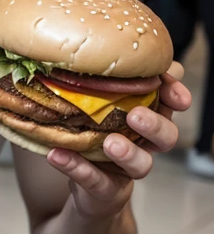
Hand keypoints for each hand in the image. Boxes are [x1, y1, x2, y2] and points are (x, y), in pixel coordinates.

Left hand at [46, 62, 190, 221]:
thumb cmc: (96, 133)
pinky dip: (76, 168)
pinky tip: (57, 156)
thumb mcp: (104, 101)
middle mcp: (143, 144)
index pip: (170, 104)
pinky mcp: (105, 190)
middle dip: (155, 125)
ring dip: (127, 152)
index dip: (176, 96)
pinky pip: (95, 181)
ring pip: (141, 165)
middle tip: (136, 115)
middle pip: (166, 137)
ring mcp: (126, 170)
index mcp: (146, 118)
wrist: (85, 188)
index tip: (175, 93)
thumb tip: (110, 42)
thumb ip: (112, 77)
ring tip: (109, 143)